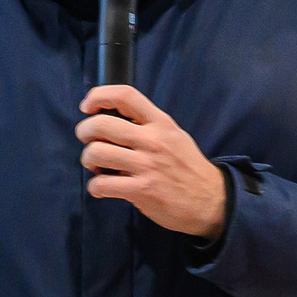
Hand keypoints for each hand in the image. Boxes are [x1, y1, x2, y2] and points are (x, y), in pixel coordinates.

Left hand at [77, 88, 226, 239]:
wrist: (212, 201)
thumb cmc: (188, 169)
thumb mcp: (175, 137)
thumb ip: (149, 126)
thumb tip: (114, 122)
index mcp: (161, 123)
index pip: (125, 95)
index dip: (98, 96)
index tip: (88, 106)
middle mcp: (153, 141)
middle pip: (101, 124)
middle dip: (84, 132)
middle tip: (87, 141)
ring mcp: (147, 166)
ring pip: (96, 153)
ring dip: (87, 159)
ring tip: (96, 166)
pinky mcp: (142, 190)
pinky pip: (102, 184)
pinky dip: (95, 187)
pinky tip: (102, 188)